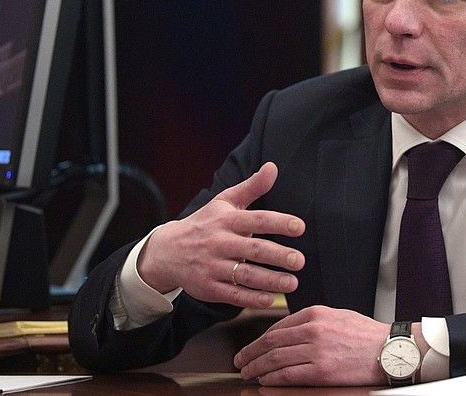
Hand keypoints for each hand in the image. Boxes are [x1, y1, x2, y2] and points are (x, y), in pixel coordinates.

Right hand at [137, 162, 305, 308]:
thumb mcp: (224, 201)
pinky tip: (270, 299)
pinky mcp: (208, 287)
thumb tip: (273, 166)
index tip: (300, 227)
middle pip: (252, 250)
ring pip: (244, 275)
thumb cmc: (205, 223)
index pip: (256, 219)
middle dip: (278, 256)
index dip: (278, 223)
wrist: (166, 251)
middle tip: (299, 260)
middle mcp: (219, 242)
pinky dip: (251, 298)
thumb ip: (252, 187)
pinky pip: (232, 295)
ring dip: (270, 280)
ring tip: (292, 282)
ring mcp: (212, 266)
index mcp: (226, 220)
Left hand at [233, 305, 389, 385]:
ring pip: (275, 359)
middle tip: (240, 360)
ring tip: (247, 372)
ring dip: (256, 367)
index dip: (259, 338)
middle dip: (250, 352)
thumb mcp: (339, 316)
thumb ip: (315, 321)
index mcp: (316, 313)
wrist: (390, 350)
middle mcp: (313, 329)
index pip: (278, 326)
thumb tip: (291, 331)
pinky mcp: (321, 371)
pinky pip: (287, 375)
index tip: (251, 346)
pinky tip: (264, 380)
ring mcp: (316, 351)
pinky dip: (271, 378)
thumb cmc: (368, 336)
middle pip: (271, 342)